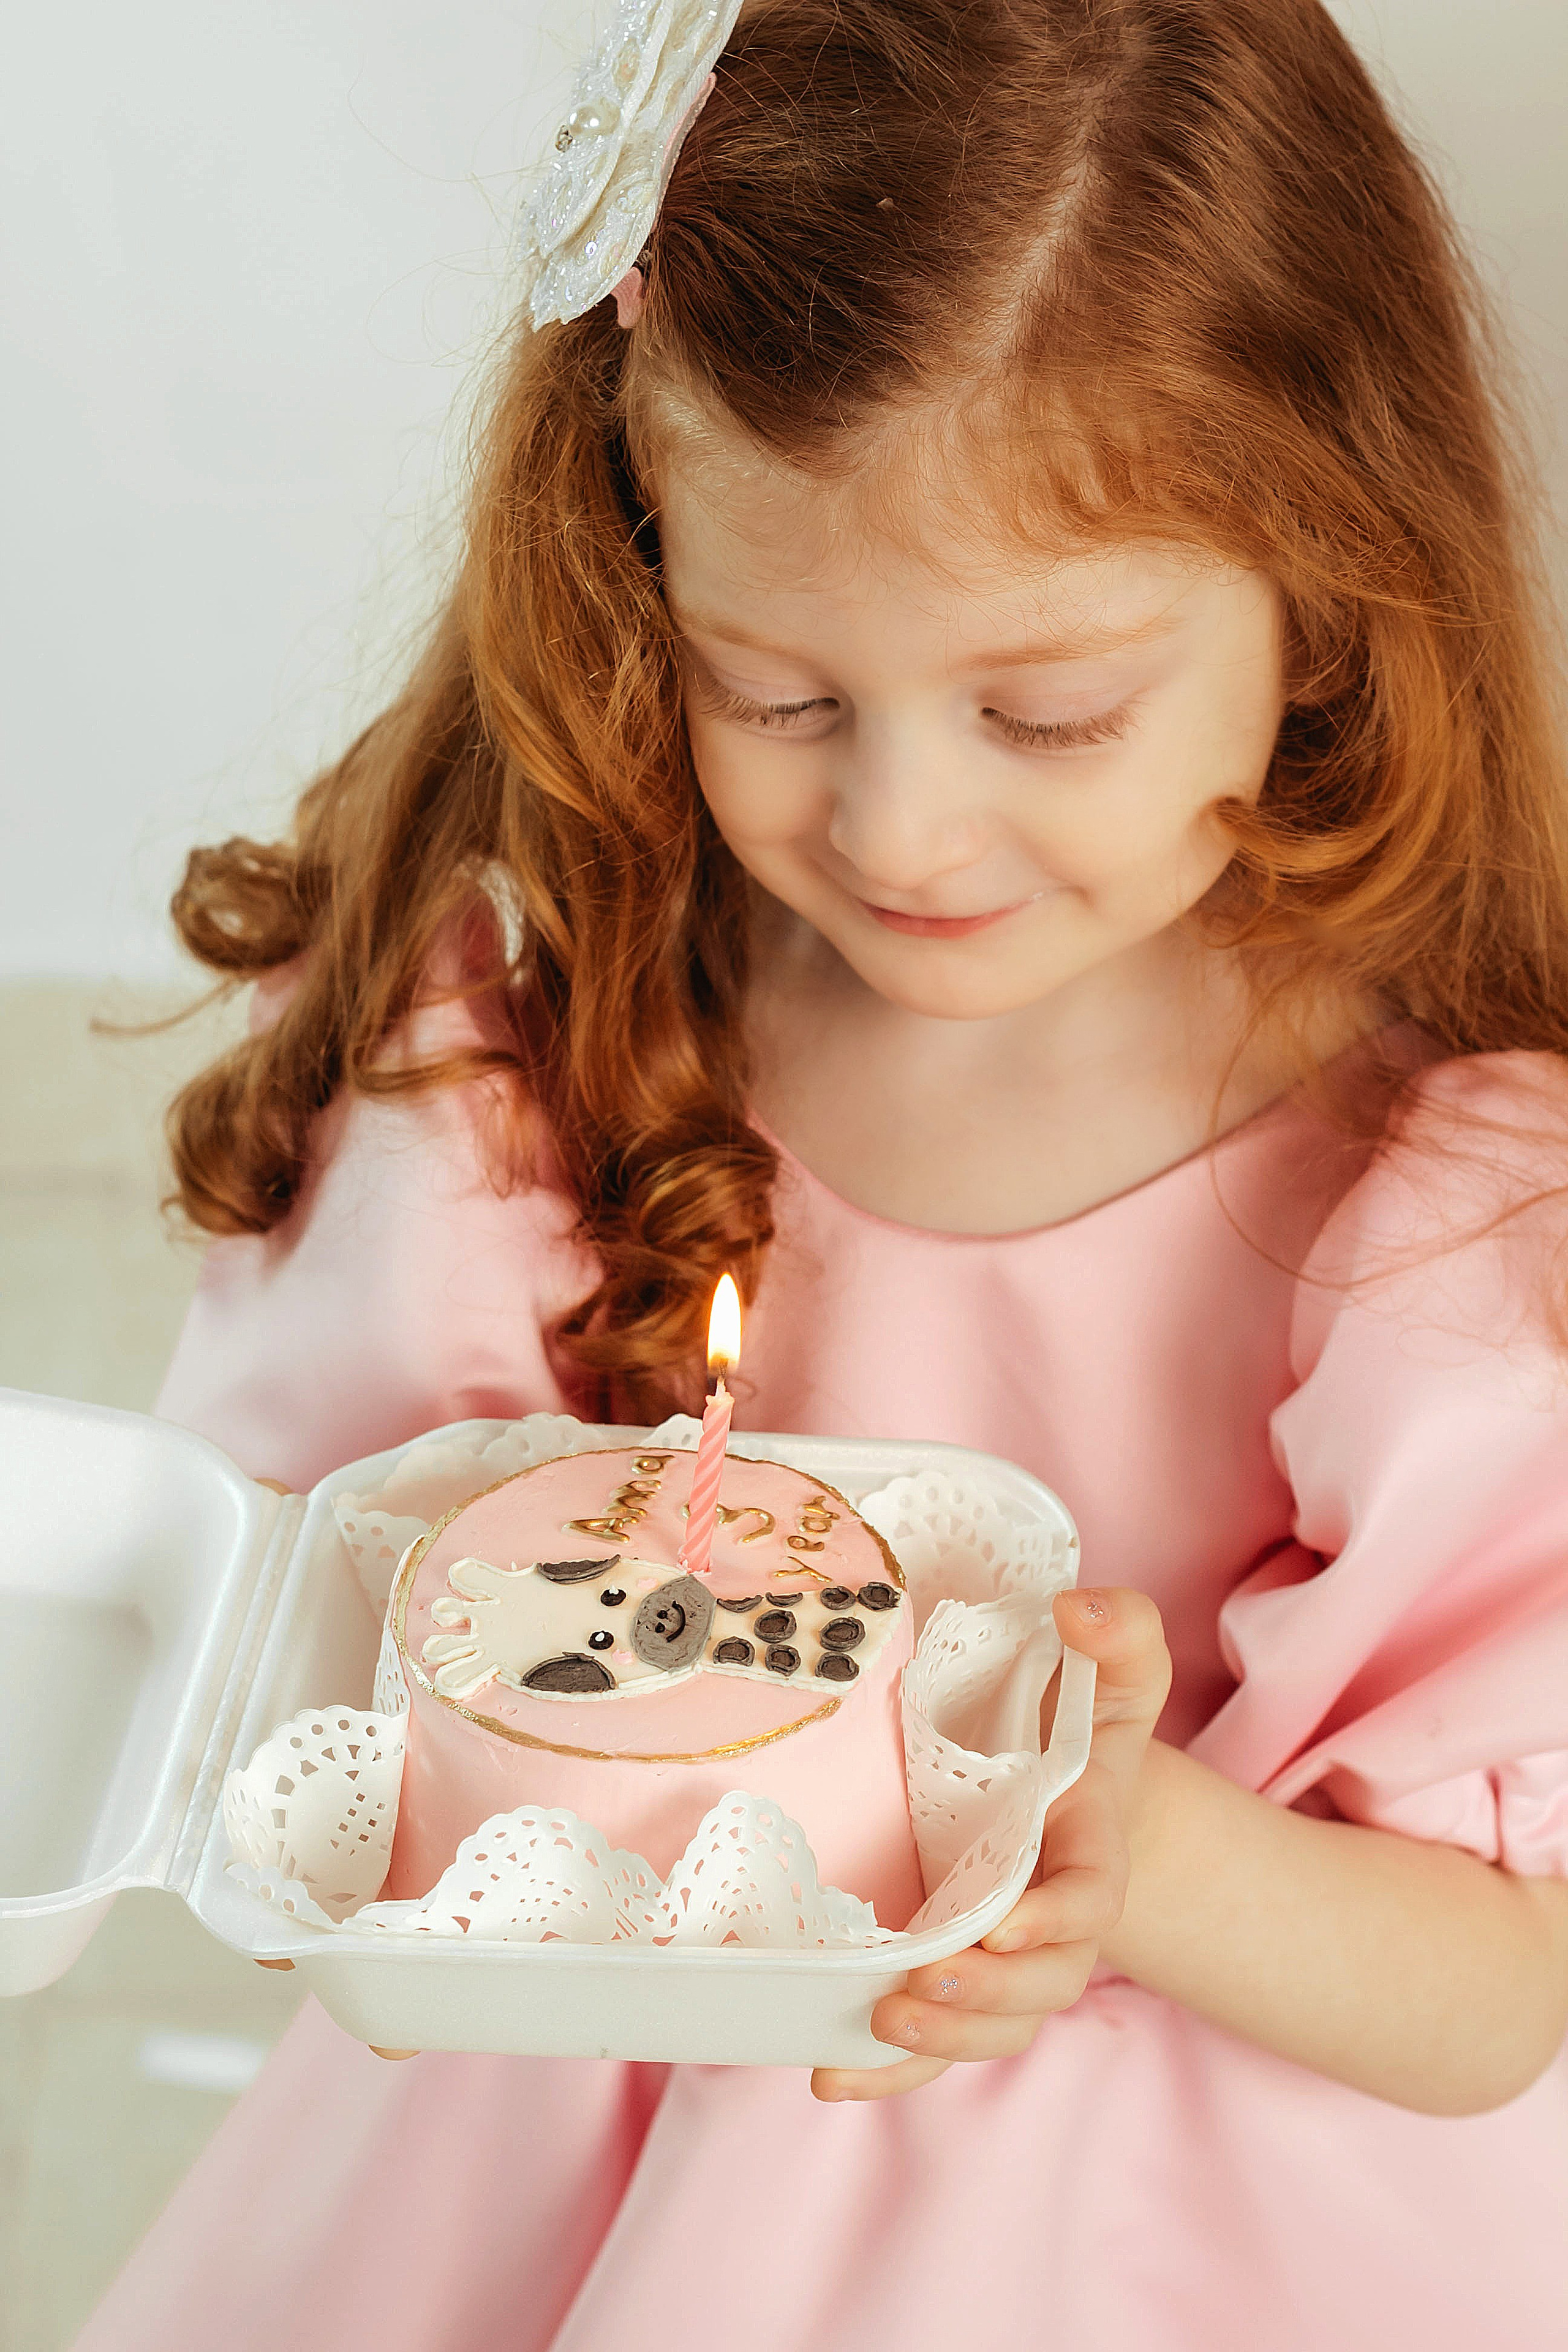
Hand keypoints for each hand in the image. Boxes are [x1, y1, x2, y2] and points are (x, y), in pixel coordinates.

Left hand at [811, 1586, 1171, 2101]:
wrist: (1066, 1784)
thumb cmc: (1086, 1728)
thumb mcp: (1115, 1669)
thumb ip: (1116, 1629)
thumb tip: (1076, 1608)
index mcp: (1091, 1853)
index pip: (1088, 1899)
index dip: (1052, 1920)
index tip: (1003, 1923)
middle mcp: (1051, 1924)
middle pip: (1038, 1988)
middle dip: (983, 1998)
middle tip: (920, 1984)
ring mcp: (1003, 1962)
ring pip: (990, 2030)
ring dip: (938, 2043)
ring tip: (879, 2025)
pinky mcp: (955, 1978)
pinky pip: (932, 2050)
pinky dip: (889, 2075)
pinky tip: (830, 2077)